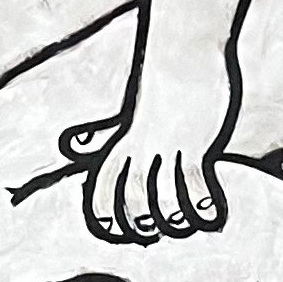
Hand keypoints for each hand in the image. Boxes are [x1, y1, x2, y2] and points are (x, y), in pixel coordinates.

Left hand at [62, 49, 240, 242]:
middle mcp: (143, 149)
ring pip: (165, 200)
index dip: (104, 214)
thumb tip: (71, 144)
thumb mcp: (128, 112)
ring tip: (186, 226)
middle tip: (154, 233)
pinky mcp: (196, 144)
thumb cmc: (162, 80)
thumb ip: (103, 132)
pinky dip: (203, 208)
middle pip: (133, 201)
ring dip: (174, 221)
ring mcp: (169, 147)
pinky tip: (211, 216)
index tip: (116, 231)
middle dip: (142, 224)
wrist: (186, 48)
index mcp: (124, 143)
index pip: (102, 187)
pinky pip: (197, 187)